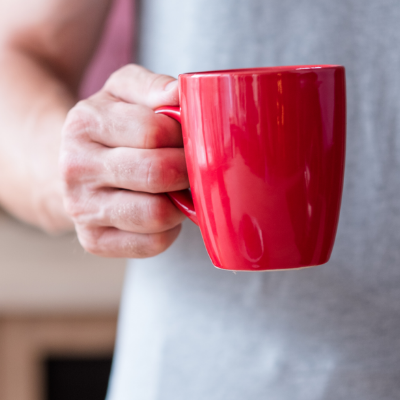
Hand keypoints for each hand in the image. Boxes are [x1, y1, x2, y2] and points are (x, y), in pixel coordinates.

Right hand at [60, 65, 187, 257]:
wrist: (74, 165)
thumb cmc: (110, 127)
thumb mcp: (124, 92)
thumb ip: (153, 87)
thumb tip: (182, 93)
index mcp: (85, 123)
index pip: (154, 132)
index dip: (182, 136)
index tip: (184, 138)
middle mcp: (76, 168)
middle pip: (156, 174)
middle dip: (186, 170)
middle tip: (190, 167)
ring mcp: (81, 209)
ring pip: (156, 214)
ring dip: (179, 202)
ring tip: (176, 189)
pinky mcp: (94, 241)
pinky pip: (152, 243)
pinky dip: (169, 229)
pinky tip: (162, 210)